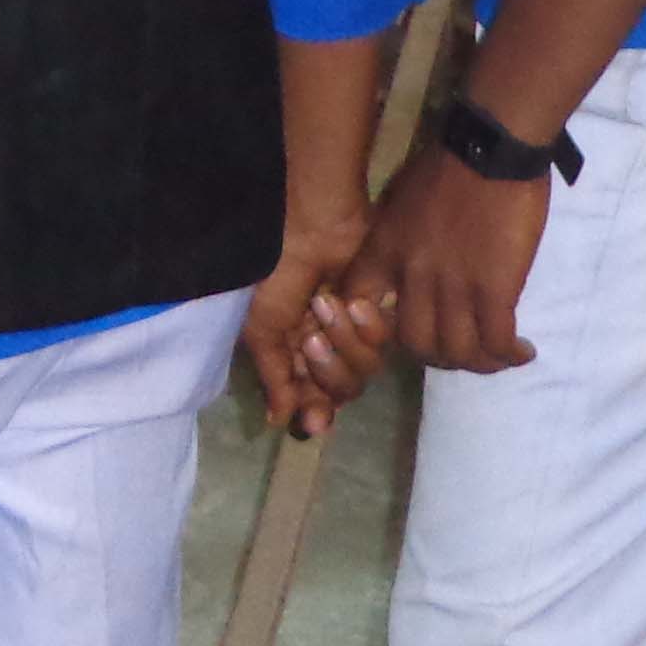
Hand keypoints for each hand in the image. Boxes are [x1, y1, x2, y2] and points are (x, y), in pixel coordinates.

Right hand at [242, 218, 383, 437]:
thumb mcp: (262, 326)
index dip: (313, 412)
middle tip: (312, 338)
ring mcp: (351, 332)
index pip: (308, 399)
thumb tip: (279, 420)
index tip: (315, 420)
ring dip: (345, 341)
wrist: (309, 224)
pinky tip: (355, 300)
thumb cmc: (274, 270)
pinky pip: (384, 342)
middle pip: (340, 392)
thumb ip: (274, 376)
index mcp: (291, 353)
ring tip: (327, 303)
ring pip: (364, 371)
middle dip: (327, 370)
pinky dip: (369, 325)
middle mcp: (323, 348)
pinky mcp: (378, 313)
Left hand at [337, 145, 551, 375]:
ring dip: (478, 362)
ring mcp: (452, 286)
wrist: (489, 145)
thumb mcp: (400, 204)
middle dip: (439, 357)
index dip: (376, 334)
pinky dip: (508, 355)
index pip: (360, 311)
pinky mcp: (493, 289)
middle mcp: (411, 277)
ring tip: (497, 355)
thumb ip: (398, 243)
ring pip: (457, 352)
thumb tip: (409, 271)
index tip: (407, 331)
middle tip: (463, 350)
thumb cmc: (447, 164)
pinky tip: (521, 351)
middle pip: (415, 346)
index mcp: (384, 253)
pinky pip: (495, 341)